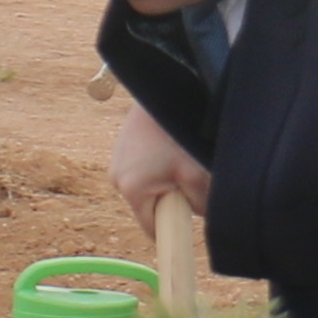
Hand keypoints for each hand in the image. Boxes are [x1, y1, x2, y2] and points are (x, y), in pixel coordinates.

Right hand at [110, 95, 209, 229]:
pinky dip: (159, 164)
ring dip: (166, 179)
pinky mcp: (122, 146)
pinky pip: (144, 168)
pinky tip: (171, 145)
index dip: (173, 230)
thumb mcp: (196, 172)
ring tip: (180, 156)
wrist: (163, 87)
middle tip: (189, 178)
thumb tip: (199, 215)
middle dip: (171, 199)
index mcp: (131, 189)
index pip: (152, 228)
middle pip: (150, 206)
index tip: (189, 221)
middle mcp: (116, 178)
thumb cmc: (178, 131)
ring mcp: (117, 160)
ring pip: (149, 186)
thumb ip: (200, 204)